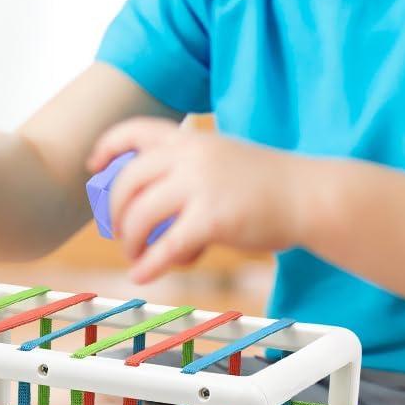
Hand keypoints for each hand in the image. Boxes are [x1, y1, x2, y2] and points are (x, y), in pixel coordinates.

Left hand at [86, 118, 303, 282]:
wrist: (311, 195)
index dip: (107, 147)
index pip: (134, 130)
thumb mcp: (221, 157)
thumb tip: (145, 203)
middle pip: (127, 182)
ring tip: (135, 257)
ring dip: (130, 241)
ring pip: (140, 215)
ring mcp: (199, 186)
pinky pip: (166, 246)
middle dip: (114, 212)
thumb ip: (184, 169)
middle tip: (118, 233)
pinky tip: (143, 274)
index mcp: (190, 139)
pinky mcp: (212, 219)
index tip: (93, 166)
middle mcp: (189, 156)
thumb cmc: (267, 183)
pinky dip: (150, 263)